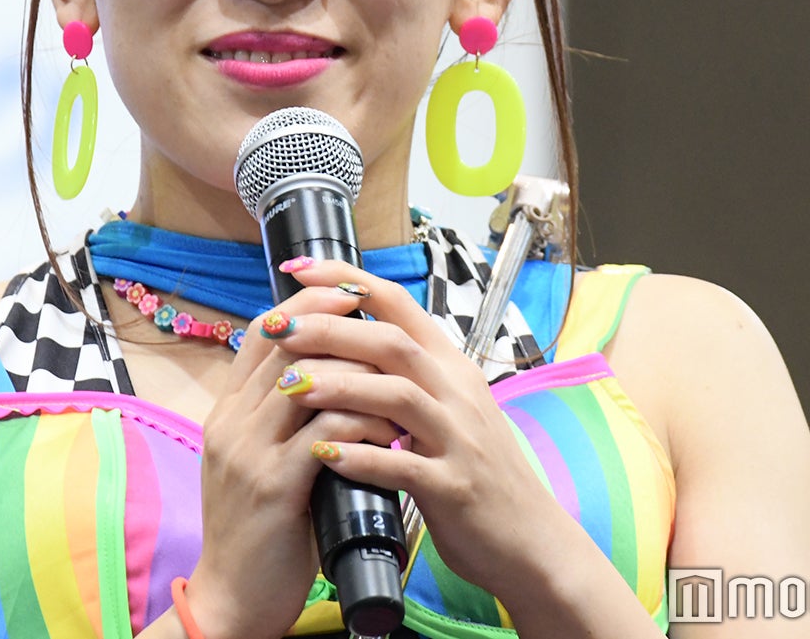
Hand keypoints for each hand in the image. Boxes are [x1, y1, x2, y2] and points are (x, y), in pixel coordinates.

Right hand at [183, 281, 398, 638]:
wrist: (234, 600)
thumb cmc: (261, 534)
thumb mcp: (260, 464)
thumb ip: (282, 421)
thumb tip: (330, 378)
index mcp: (226, 414)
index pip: (260, 335)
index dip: (305, 306)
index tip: (348, 293)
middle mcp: (230, 424)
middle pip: (283, 345)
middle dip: (337, 323)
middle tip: (384, 319)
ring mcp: (247, 453)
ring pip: (306, 380)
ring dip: (359, 373)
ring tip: (399, 381)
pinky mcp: (273, 487)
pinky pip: (324, 433)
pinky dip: (362, 422)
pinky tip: (390, 429)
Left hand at [259, 258, 563, 600]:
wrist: (532, 540)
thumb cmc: (477, 472)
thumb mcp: (449, 409)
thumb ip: (407, 375)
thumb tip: (347, 340)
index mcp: (450, 366)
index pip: (398, 303)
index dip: (346, 280)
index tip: (297, 268)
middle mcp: (457, 392)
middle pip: (392, 342)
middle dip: (330, 329)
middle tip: (277, 328)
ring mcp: (459, 439)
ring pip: (397, 395)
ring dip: (339, 386)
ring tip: (289, 387)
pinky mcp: (455, 488)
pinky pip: (404, 466)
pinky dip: (361, 457)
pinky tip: (322, 455)